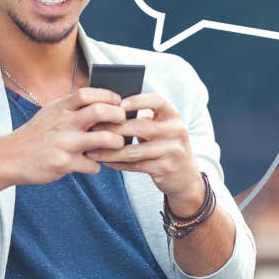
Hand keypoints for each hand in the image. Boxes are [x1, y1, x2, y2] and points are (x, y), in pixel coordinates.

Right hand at [0, 88, 126, 184]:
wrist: (10, 158)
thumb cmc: (36, 135)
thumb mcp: (50, 113)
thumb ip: (72, 108)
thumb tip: (102, 103)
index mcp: (60, 108)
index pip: (88, 94)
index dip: (107, 95)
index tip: (118, 101)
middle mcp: (63, 123)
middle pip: (100, 112)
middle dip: (118, 116)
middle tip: (123, 122)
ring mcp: (65, 144)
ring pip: (104, 139)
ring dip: (116, 142)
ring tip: (116, 144)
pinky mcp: (65, 164)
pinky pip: (93, 165)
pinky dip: (97, 165)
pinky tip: (93, 164)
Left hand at [86, 93, 203, 212]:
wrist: (186, 177)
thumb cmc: (166, 147)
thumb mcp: (162, 129)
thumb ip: (144, 120)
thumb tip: (109, 110)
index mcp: (173, 116)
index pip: (157, 101)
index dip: (138, 101)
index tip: (119, 104)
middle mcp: (176, 131)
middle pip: (141, 127)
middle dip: (114, 128)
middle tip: (93, 129)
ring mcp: (172, 151)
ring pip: (135, 150)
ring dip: (111, 151)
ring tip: (92, 151)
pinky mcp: (165, 168)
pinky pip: (136, 165)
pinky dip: (118, 164)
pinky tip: (106, 162)